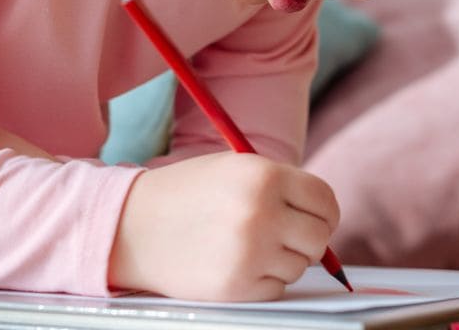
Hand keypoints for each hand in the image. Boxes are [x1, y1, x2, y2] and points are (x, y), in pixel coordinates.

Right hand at [107, 151, 339, 301]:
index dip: (325, 211)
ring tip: (247, 245)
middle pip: (320, 238)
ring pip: (299, 266)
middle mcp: (261, 213)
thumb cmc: (187, 194)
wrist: (132, 226)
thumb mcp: (233, 170)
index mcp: (263, 176)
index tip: (318, 218)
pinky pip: (276, 288)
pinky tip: (235, 263)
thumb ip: (280, 187)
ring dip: (282, 259)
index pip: (325, 200)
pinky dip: (263, 279)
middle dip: (309, 239)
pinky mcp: (237, 286)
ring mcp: (250, 253)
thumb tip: (326, 221)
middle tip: (287, 235)